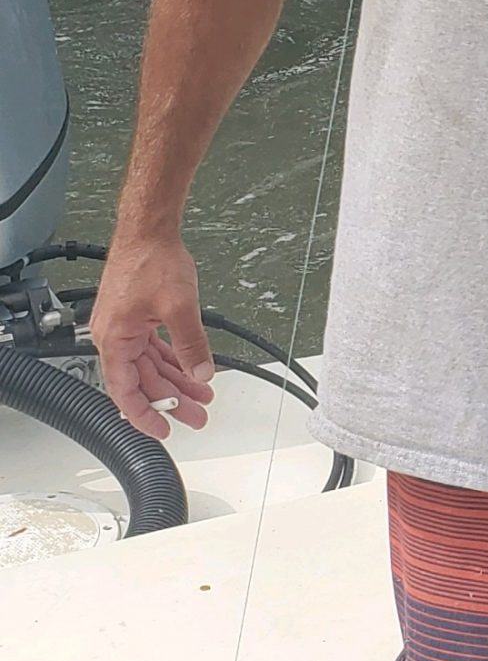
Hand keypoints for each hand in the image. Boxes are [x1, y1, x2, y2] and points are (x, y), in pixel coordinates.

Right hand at [89, 233, 214, 437]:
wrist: (149, 231)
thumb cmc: (152, 260)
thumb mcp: (180, 307)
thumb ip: (191, 344)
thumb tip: (201, 372)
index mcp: (115, 338)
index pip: (126, 390)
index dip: (145, 414)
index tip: (163, 429)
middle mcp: (114, 335)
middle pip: (143, 381)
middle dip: (171, 399)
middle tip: (196, 415)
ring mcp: (125, 327)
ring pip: (151, 366)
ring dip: (176, 381)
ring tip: (201, 396)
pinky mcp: (137, 317)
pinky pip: (154, 349)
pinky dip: (173, 360)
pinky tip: (191, 370)